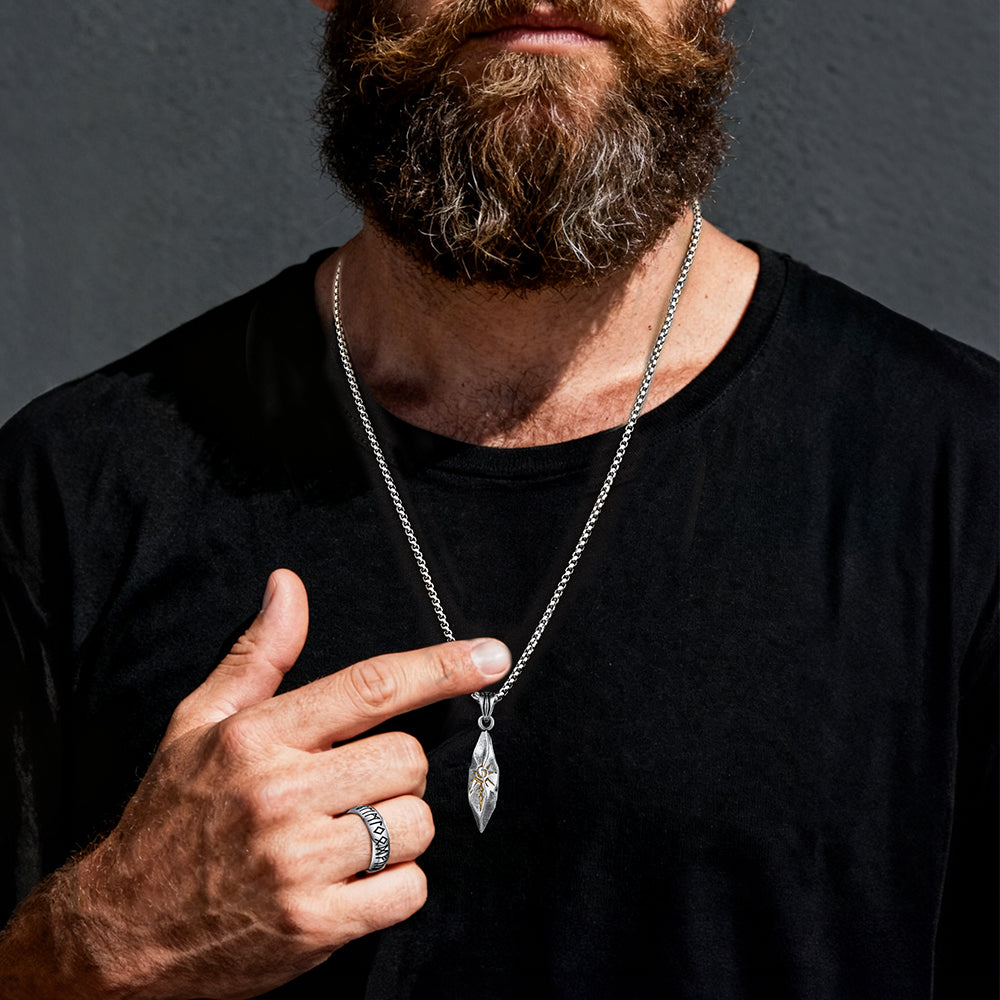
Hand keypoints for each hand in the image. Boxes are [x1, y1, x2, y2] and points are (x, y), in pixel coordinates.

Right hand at [0, 569, 509, 999]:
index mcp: (257, 737)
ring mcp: (299, 864)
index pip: (371, 688)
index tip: (489, 656)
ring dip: (397, 829)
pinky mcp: (316, 925)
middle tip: (355, 785)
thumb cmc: (169, 816)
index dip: (441, 668)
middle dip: (397, 771)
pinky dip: (394, 886)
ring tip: (345, 836)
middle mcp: (280, 795)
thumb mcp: (200, 723)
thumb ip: (259, 654)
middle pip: (408, 760)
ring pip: (414, 824)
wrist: (120, 933)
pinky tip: (352, 880)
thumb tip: (289, 586)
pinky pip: (407, 890)